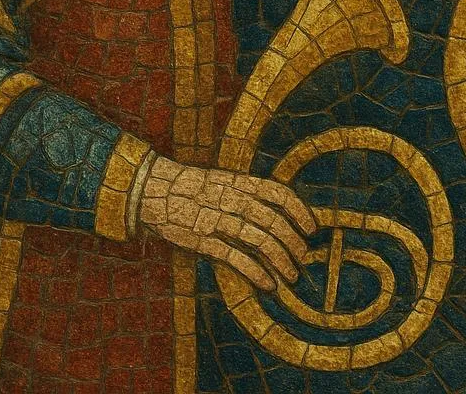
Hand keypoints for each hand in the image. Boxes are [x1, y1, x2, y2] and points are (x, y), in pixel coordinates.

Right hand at [137, 156, 315, 290]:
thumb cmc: (194, 188)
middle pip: (274, 221)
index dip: (299, 211)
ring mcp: (217, 219)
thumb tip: (280, 214)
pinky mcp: (202, 240)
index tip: (312, 228)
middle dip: (294, 243)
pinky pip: (235, 258)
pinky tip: (268, 284)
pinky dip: (256, 272)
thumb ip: (249, 195)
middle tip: (302, 258)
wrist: (153, 190)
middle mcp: (232, 199)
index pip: (279, 193)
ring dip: (281, 261)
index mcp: (239, 182)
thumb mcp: (224, 181)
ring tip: (291, 276)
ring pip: (260, 241)